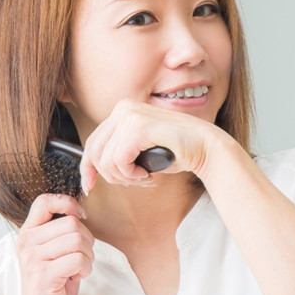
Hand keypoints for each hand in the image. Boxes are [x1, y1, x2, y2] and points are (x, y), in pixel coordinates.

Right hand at [9, 194, 94, 294]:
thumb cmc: (53, 286)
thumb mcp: (52, 252)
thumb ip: (60, 232)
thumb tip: (79, 212)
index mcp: (27, 234)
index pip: (44, 201)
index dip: (67, 203)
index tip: (78, 217)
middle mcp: (26, 243)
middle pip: (71, 223)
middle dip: (86, 241)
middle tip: (79, 259)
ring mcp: (33, 259)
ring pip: (77, 240)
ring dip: (87, 257)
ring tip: (76, 270)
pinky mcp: (44, 275)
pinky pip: (78, 259)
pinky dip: (85, 269)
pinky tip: (75, 278)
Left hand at [78, 99, 230, 192]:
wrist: (206, 147)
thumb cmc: (176, 151)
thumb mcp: (140, 150)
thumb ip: (119, 151)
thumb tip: (93, 168)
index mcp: (122, 110)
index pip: (93, 141)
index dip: (88, 167)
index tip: (89, 185)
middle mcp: (123, 108)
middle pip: (95, 152)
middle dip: (109, 176)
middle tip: (133, 182)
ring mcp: (130, 115)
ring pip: (106, 160)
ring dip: (125, 177)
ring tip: (144, 178)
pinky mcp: (138, 127)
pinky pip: (119, 161)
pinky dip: (132, 174)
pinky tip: (148, 174)